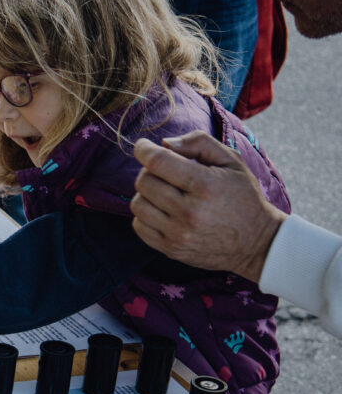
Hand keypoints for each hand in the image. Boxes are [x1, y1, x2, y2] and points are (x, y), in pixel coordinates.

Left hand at [131, 131, 285, 282]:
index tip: (143, 146)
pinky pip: (139, 226)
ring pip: (137, 204)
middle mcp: (189, 212)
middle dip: (149, 170)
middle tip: (164, 171)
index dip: (144, 149)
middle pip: (144, 181)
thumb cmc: (243, 196)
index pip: (158, 162)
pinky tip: (162, 210)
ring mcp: (178, 234)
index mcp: (205, 185)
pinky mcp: (171, 250)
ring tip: (164, 191)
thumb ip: (199, 143)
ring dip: (146, 193)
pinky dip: (145, 215)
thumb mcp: (231, 161)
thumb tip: (164, 143)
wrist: (256, 242)